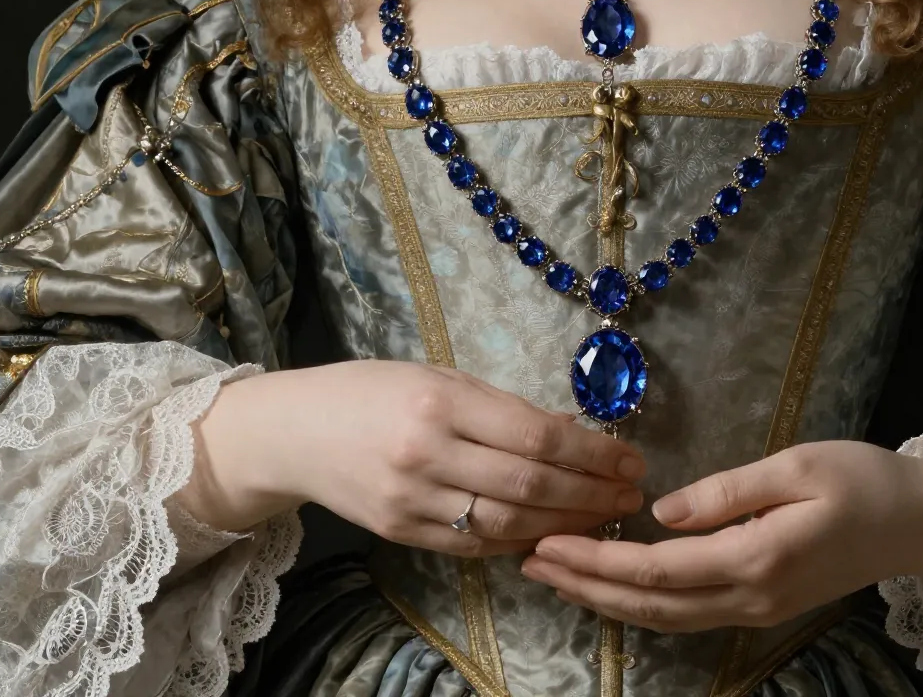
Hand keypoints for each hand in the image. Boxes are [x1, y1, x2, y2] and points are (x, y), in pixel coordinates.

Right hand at [181, 361, 646, 556]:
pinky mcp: (401, 531)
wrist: (293, 432)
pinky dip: (520, 541)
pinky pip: (475, 544)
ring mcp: (411, 498)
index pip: (537, 436)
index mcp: (440, 401)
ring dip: (565, 524)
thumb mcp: (439, 377)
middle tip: (630, 494)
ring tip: (602, 517)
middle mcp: (426, 452)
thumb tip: (575, 435)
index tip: (630, 459)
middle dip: (591, 494)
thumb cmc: (373, 391)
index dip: (594, 454)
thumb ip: (504, 408)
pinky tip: (551, 533)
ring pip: (508, 524)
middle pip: (530, 486)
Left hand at [520, 440, 922, 632]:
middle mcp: (751, 595)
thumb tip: (660, 511)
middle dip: (586, 586)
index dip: (596, 561)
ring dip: (607, 600)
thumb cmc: (864, 480)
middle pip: (650, 604)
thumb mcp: (798, 465)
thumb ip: (727, 491)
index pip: (657, 568)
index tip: (548, 544)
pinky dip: (642, 603)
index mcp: (757, 557)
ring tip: (558, 576)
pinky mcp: (762, 605)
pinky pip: (687, 615)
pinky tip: (614, 586)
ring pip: (665, 618)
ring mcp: (757, 609)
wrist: (920, 523)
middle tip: (531, 563)